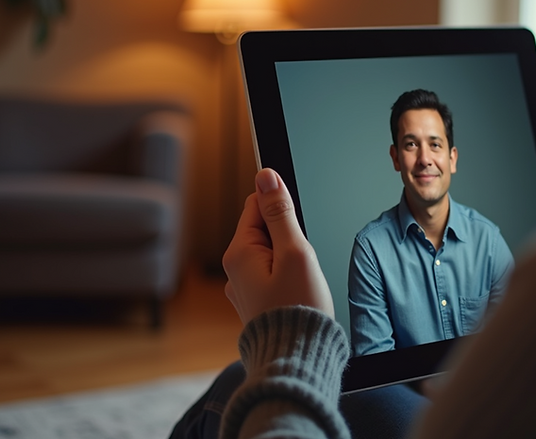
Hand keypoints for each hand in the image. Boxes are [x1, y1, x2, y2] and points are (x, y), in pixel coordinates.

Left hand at [222, 168, 334, 323]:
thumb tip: (266, 176)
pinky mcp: (256, 301)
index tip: (298, 225)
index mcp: (239, 252)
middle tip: (302, 261)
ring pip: (270, 252)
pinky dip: (287, 276)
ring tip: (301, 281)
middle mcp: (234, 269)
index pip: (256, 204)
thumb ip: (280, 213)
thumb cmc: (300, 307)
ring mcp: (243, 287)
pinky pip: (271, 273)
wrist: (297, 358)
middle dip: (288, 236)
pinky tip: (298, 292)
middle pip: (264, 229)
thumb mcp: (295, 252)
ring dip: (289, 257)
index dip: (281, 208)